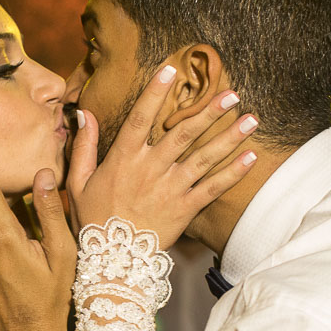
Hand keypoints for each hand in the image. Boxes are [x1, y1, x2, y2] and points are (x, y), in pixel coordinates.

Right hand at [68, 62, 258, 247]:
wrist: (111, 260)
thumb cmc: (92, 220)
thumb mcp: (78, 182)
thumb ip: (84, 146)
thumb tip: (84, 114)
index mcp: (123, 159)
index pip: (140, 118)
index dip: (154, 93)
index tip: (170, 69)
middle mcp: (150, 169)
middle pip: (184, 133)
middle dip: (209, 111)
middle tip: (232, 93)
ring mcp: (170, 189)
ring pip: (204, 158)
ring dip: (230, 137)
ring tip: (252, 119)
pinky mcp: (185, 209)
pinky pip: (213, 189)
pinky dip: (233, 174)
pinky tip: (251, 158)